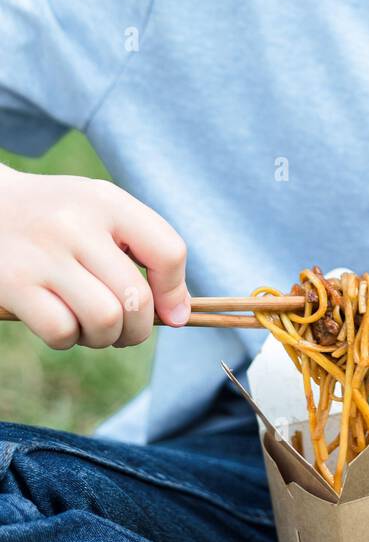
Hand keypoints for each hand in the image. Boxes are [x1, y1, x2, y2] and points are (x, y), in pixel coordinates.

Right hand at [0, 166, 190, 348]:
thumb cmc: (57, 217)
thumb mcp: (101, 211)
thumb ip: (146, 248)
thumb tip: (179, 313)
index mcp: (107, 202)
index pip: (168, 252)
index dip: (175, 293)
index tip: (171, 312)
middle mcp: (76, 225)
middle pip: (136, 298)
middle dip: (139, 328)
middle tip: (125, 328)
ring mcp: (42, 256)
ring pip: (104, 320)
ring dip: (106, 337)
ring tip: (94, 326)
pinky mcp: (13, 284)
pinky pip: (61, 332)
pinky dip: (69, 339)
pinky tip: (63, 322)